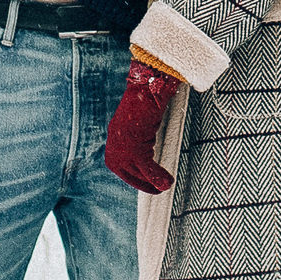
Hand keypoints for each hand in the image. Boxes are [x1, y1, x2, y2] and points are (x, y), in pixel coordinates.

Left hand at [104, 59, 182, 194]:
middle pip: (132, 175)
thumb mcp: (136, 130)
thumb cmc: (141, 107)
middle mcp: (113, 150)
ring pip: (141, 173)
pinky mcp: (135, 151)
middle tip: (160, 188)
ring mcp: (122, 151)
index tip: (150, 186)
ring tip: (167, 185)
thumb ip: (138, 144)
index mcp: (111, 146)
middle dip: (147, 183)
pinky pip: (148, 169)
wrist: (144, 91)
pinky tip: (169, 181)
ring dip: (156, 182)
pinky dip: (160, 177)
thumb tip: (147, 155)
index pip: (124, 172)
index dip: (138, 181)